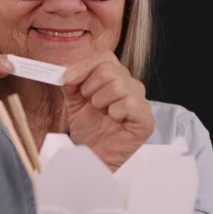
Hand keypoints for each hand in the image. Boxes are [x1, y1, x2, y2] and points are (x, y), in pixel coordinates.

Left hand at [61, 51, 154, 171]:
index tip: (67, 79)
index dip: (83, 66)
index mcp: (115, 77)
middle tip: (89, 103)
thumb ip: (72, 83)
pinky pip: (129, 103)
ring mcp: (141, 102)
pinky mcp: (145, 119)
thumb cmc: (89, 129)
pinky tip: (112, 120)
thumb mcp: (74, 101)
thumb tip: (67, 71)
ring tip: (100, 113)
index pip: (104, 57)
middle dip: (90, 87)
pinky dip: (114, 111)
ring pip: (118, 85)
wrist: (93, 156)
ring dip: (100, 101)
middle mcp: (131, 86)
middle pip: (109, 69)